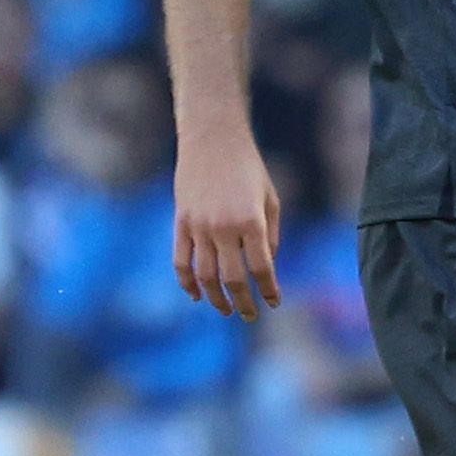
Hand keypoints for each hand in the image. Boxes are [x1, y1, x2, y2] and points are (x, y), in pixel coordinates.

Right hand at [173, 126, 281, 316]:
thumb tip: (267, 267)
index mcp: (252, 222)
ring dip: (216, 298)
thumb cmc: (249, 168)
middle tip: (251, 316)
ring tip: (226, 311)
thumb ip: (271, 235)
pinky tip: (196, 295)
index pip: (262, 268)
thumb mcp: (271, 199)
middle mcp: (224, 227)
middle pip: (234, 278)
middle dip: (244, 302)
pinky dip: (187, 282)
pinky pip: (180, 260)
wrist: (212, 139)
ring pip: (205, 275)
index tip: (274, 302)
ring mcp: (199, 226)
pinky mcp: (180, 222)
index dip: (269, 290)